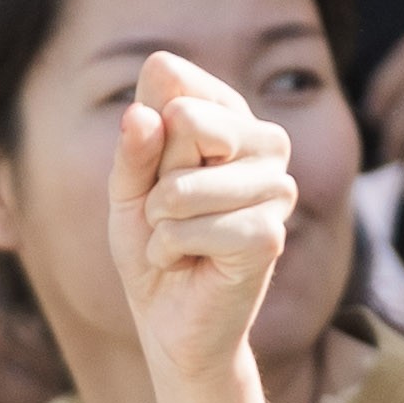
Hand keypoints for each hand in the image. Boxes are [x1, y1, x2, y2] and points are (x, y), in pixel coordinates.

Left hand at [113, 53, 299, 390]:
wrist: (172, 321)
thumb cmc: (153, 244)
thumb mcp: (127, 188)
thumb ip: (133, 148)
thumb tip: (144, 114)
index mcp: (233, 115)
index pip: (172, 81)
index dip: (146, 131)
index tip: (158, 170)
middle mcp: (267, 142)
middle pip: (184, 120)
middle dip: (155, 176)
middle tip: (169, 211)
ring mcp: (276, 187)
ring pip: (180, 185)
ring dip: (159, 221)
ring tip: (178, 239)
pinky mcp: (268, 234)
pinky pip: (188, 228)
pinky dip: (169, 250)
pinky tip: (188, 261)